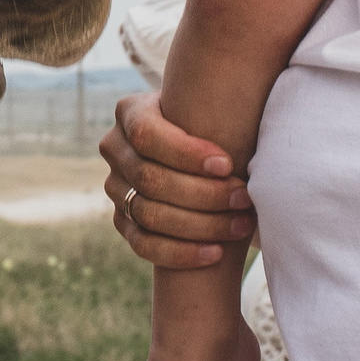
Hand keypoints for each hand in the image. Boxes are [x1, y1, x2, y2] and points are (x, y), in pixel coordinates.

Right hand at [101, 92, 257, 268]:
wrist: (197, 153)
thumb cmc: (212, 123)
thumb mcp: (207, 107)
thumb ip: (214, 111)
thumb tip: (244, 110)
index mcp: (130, 112)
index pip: (146, 135)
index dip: (186, 153)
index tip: (227, 164)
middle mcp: (114, 148)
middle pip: (150, 179)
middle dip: (204, 194)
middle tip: (245, 198)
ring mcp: (114, 187)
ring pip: (149, 215)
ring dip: (201, 225)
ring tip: (241, 224)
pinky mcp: (121, 220)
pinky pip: (143, 244)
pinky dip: (181, 253)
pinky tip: (215, 252)